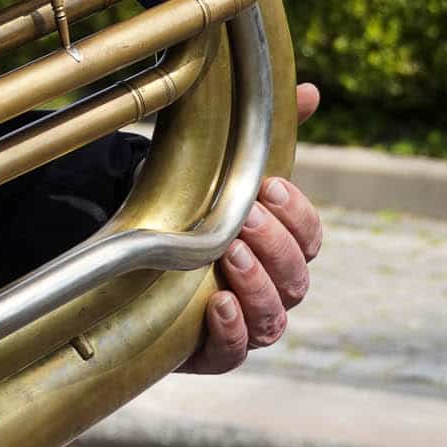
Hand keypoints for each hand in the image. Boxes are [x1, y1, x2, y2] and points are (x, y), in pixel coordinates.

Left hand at [184, 81, 322, 375]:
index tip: (270, 187)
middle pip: (297, 279)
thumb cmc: (193, 212)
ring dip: (256, 284)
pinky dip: (231, 331)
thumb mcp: (222, 172)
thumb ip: (266, 137)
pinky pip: (235, 353)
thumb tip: (309, 93)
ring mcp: (244, 324)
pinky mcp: (211, 351)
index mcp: (281, 249)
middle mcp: (270, 290)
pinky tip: (216, 302)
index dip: (297, 216)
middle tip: (245, 218)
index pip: (310, 238)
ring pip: (274, 319)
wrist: (136, 259)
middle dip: (275, 247)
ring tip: (230, 254)